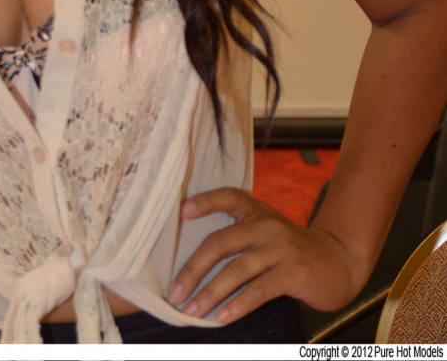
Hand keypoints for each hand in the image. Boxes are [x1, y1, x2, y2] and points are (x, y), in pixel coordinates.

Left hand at [167, 188, 365, 324]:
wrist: (339, 261)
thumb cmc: (292, 251)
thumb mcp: (268, 233)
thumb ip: (241, 237)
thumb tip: (196, 264)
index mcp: (257, 211)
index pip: (228, 197)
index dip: (204, 202)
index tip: (181, 211)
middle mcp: (266, 225)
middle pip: (221, 243)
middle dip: (193, 269)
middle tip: (174, 292)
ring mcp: (281, 248)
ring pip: (236, 270)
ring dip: (210, 293)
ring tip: (191, 311)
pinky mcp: (293, 273)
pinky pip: (259, 290)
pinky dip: (238, 304)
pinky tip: (222, 317)